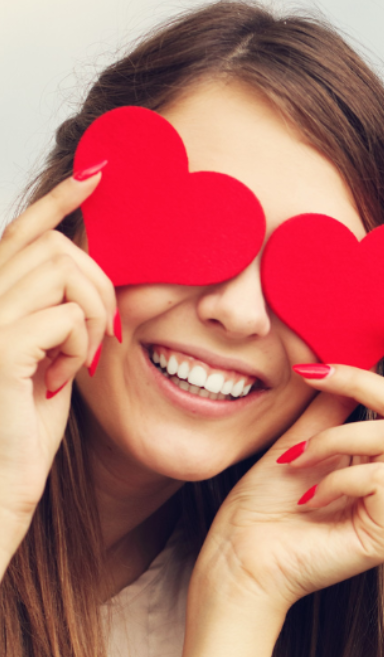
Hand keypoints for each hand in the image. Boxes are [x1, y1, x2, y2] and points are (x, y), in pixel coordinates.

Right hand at [0, 171, 115, 565]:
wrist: (0, 484)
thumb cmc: (24, 425)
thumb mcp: (51, 356)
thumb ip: (61, 312)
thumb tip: (93, 272)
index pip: (22, 229)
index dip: (61, 198)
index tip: (100, 173)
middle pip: (56, 247)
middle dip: (98, 286)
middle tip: (99, 337)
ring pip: (65, 276)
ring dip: (91, 320)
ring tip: (73, 363)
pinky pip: (65, 317)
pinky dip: (79, 348)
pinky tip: (59, 381)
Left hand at [192, 319, 383, 617]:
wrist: (239, 564)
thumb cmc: (259, 510)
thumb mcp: (296, 437)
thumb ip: (330, 403)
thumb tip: (348, 351)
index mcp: (377, 456)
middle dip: (360, 381)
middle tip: (313, 372)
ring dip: (332, 439)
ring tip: (294, 460)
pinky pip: (380, 479)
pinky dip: (337, 479)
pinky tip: (307, 498)